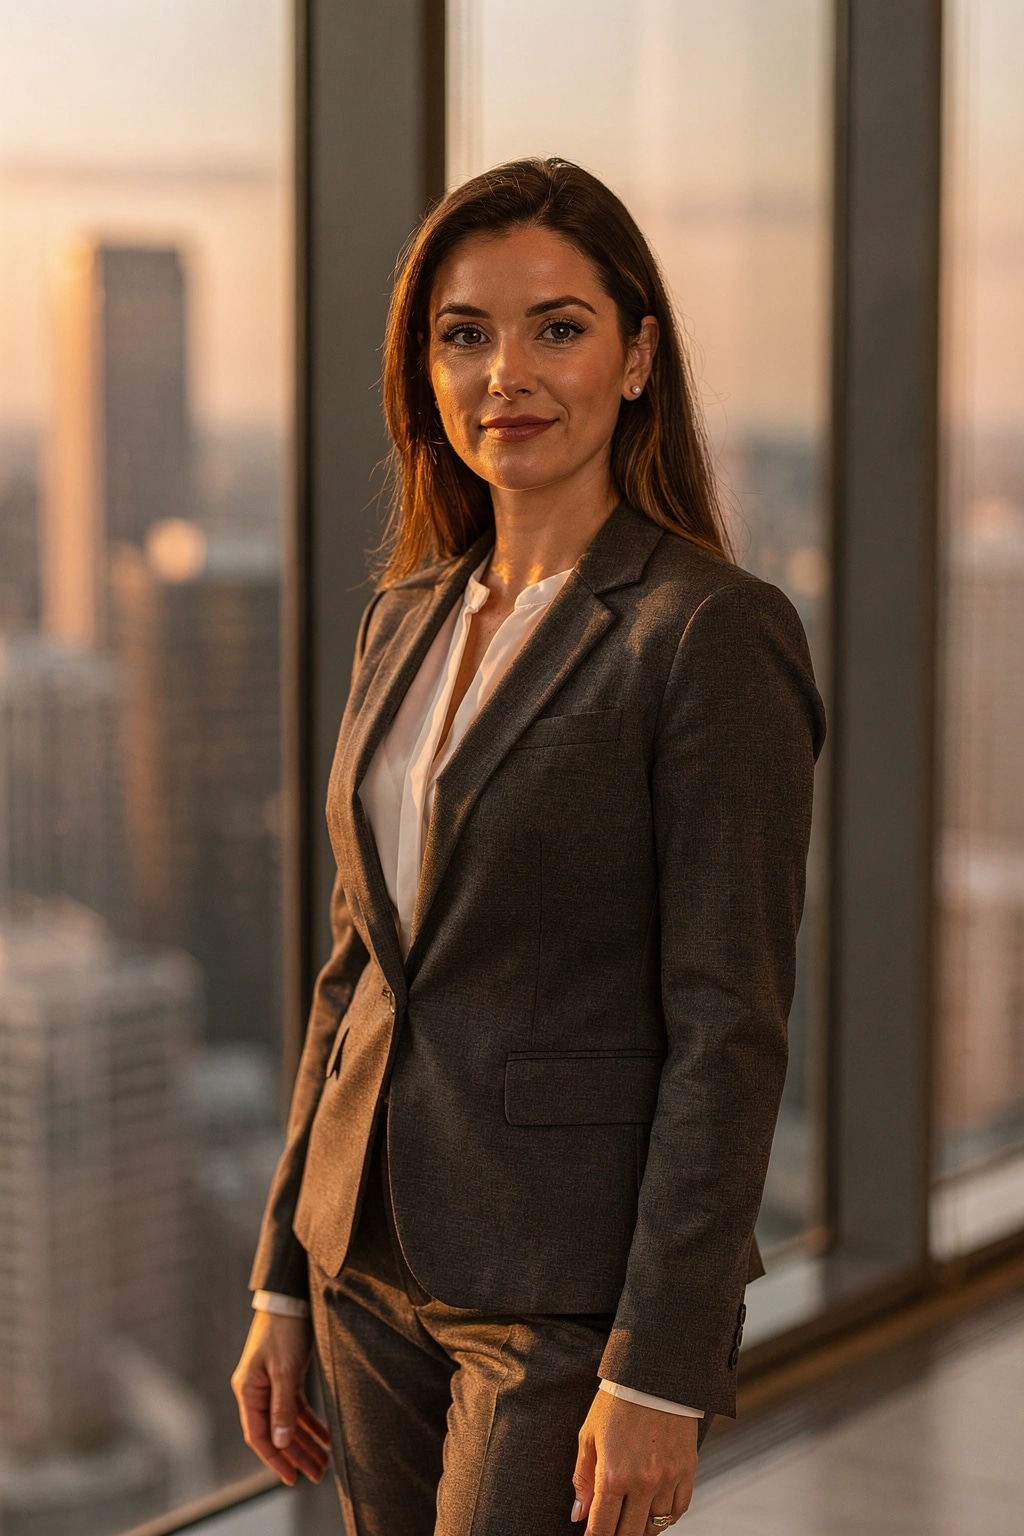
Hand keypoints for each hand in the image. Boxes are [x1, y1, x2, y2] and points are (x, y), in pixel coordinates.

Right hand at [231, 1311, 330, 1485]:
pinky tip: (325, 1437)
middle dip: (296, 1455)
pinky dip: (310, 1423)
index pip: (259, 1436)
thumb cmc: (283, 1331)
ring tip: (323, 1462)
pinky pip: (297, 1408)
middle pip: (276, 1433)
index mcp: (248, 1391)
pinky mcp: (286, 1376)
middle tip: (316, 1474)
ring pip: (288, 1422)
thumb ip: (283, 1406)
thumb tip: (280, 1442)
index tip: (292, 1477)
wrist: (290, 1299)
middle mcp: (257, 1391)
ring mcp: (271, 1385)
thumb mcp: (285, 1370)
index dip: (275, 1459)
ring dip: (305, 1442)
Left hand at [572, 1390, 698, 1532]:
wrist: (653, 1375)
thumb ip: (583, 1479)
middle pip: (629, 1534)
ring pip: (655, 1526)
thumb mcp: (589, 1436)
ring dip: (641, 1530)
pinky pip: (678, 1510)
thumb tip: (579, 1515)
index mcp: (612, 1474)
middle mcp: (642, 1482)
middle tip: (610, 1532)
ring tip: (631, 1524)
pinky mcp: (687, 1470)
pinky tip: (654, 1514)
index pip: (602, 1528)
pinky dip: (666, 1519)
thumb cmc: (616, 1403)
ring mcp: (667, 1478)